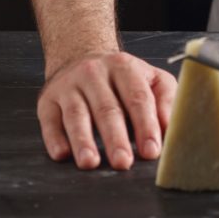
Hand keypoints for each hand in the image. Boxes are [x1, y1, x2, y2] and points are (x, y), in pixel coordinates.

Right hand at [37, 51, 176, 169]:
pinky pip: (50, 121)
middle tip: (123, 162)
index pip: (137, 98)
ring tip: (90, 163)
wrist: (81, 55)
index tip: (151, 151)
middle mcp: (95, 73)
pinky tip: (62, 154)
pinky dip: (55, 139)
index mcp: (124, 67)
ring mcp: (69, 86)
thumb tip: (171, 129)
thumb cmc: (122, 77)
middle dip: (116, 138)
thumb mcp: (149, 78)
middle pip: (107, 109)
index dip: (145, 125)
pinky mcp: (48, 100)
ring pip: (77, 115)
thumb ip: (165, 100)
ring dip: (83, 140)